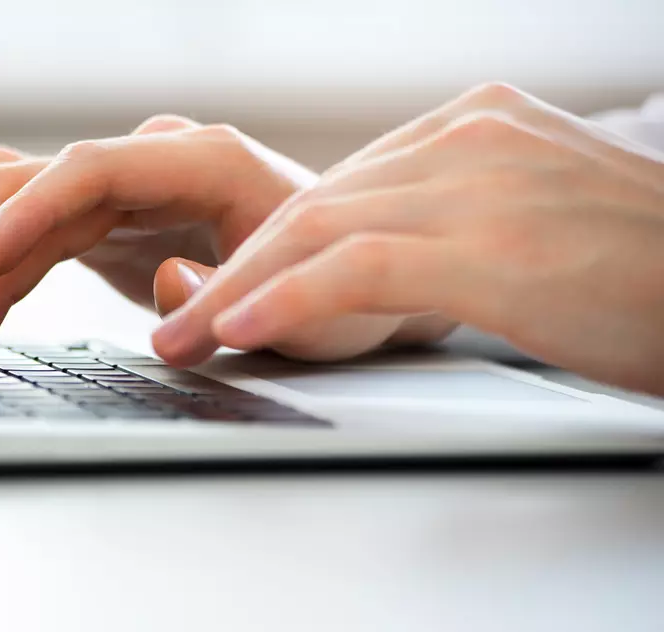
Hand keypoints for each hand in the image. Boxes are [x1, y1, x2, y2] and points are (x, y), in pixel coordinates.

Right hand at [0, 115, 317, 364]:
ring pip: (14, 203)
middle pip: (33, 188)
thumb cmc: (337, 292)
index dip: (24, 216)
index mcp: (203, 162)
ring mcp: (121, 188)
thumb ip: (231, 292)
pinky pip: (20, 204)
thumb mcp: (308, 309)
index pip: (89, 171)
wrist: (349, 283)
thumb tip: (163, 277)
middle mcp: (152, 162)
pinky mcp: (102, 220)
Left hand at [156, 83, 663, 394]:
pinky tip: (238, 330)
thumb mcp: (538, 227)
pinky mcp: (492, 242)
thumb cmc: (647, 277)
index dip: (268, 247)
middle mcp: (469, 136)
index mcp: (476, 127)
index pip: (342, 186)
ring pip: (318, 228)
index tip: (219, 291)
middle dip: (235, 270)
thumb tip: (381, 263)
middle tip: (178, 324)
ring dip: (236, 291)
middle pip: (315, 201)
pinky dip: (288, 299)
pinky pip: (358, 266)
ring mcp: (480, 180)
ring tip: (184, 342)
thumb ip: (458, 223)